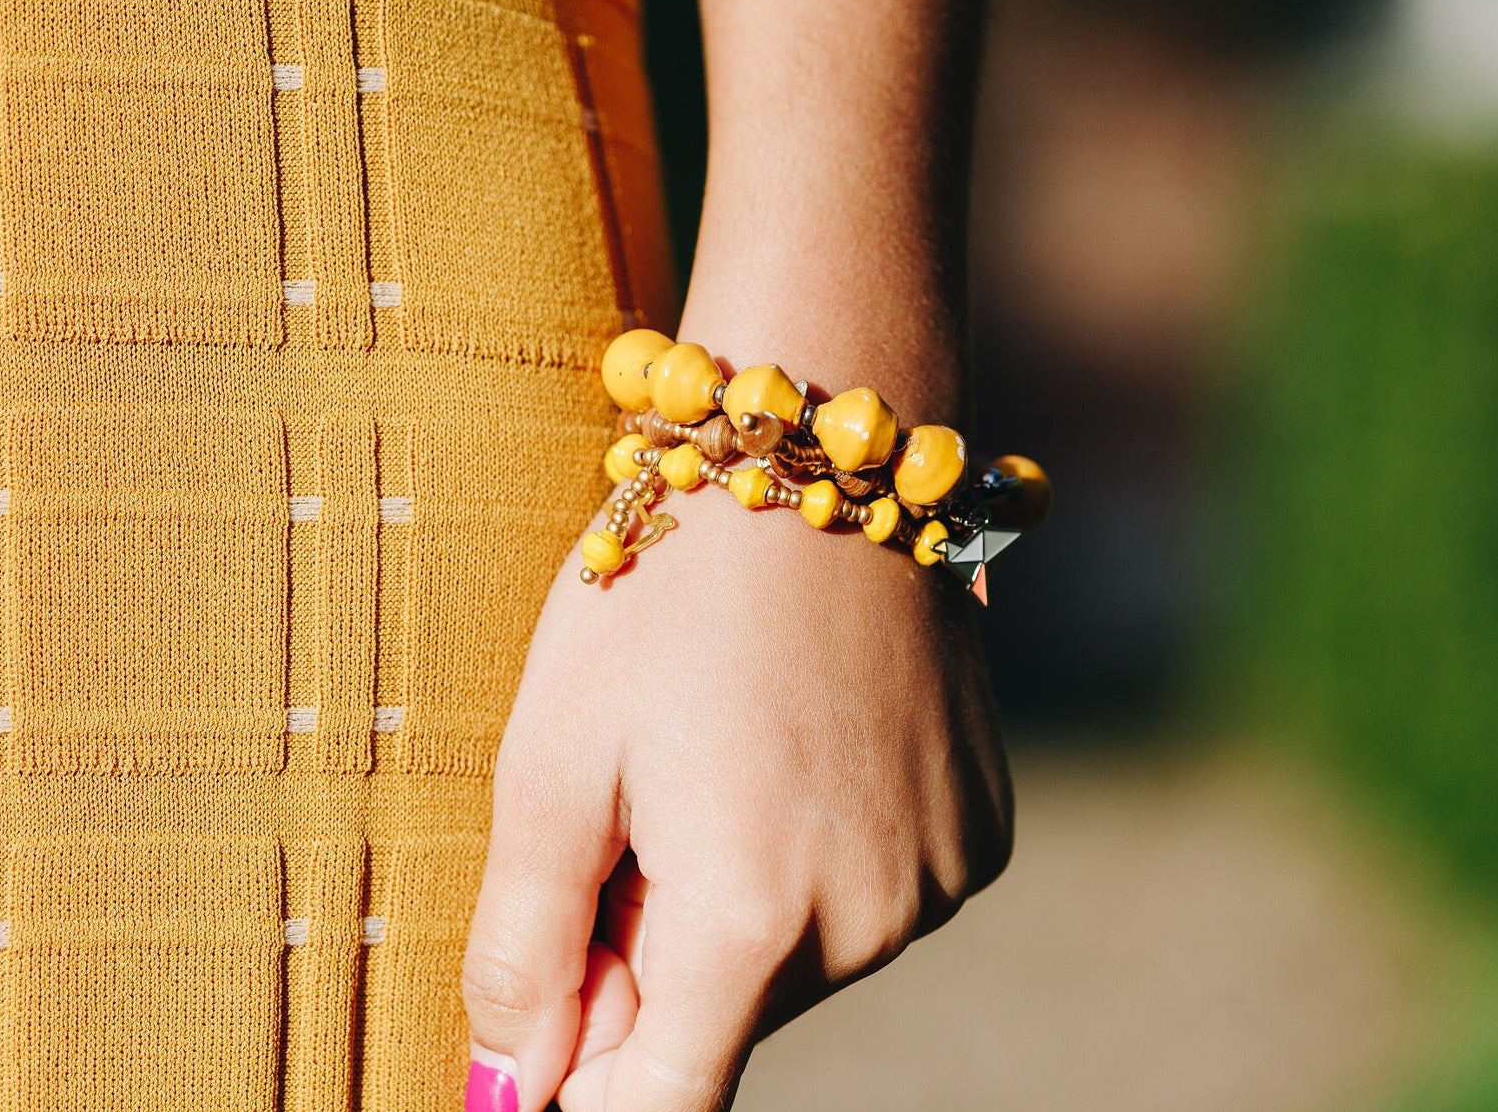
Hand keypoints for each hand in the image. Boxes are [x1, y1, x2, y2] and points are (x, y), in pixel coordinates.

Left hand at [459, 483, 1013, 1110]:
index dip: (586, 1089)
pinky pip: (875, 896)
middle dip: (655, 957)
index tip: (552, 1019)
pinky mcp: (982, 835)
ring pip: (798, 956)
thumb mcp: (552, 757)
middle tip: (630, 807)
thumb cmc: (668, 591)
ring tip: (718, 755)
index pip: (662, 1107)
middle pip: (725, 1018)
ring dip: (739, 904)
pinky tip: (797, 750)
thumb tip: (516, 1082)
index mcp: (749, 919)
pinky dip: (820, 858)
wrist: (829, 451)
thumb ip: (524, 944)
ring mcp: (939, 882)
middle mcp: (869, 925)